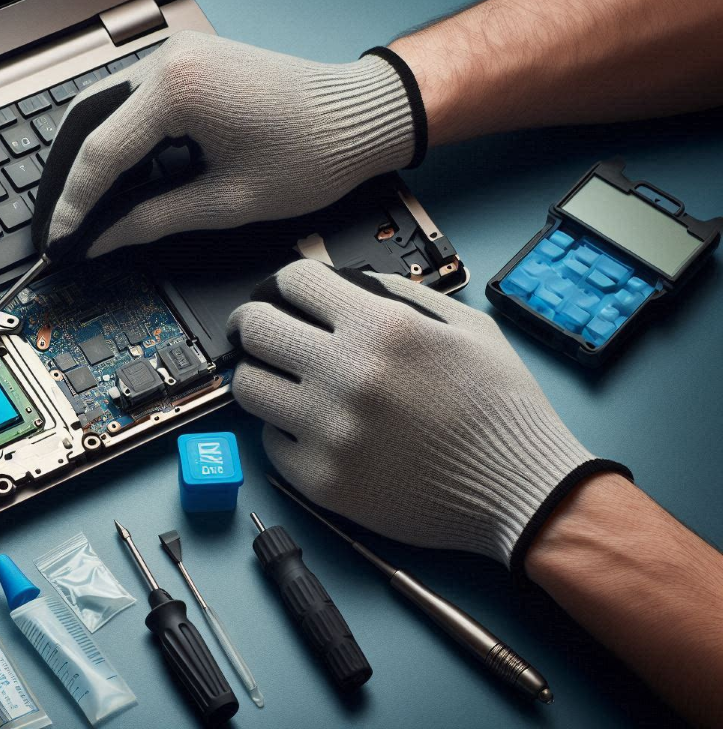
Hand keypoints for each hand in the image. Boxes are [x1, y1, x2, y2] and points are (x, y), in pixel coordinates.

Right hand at [32, 31, 422, 260]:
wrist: (360, 115)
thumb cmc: (312, 152)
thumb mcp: (226, 203)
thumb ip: (152, 221)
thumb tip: (102, 241)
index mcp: (177, 89)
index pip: (100, 154)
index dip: (74, 207)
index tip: (60, 244)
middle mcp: (167, 60)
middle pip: (86, 124)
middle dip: (67, 181)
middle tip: (57, 230)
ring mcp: (174, 56)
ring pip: (102, 110)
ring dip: (87, 159)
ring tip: (79, 210)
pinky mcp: (185, 63)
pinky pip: (129, 102)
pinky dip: (114, 141)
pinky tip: (113, 180)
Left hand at [227, 260, 628, 567]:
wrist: (521, 490)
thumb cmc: (501, 408)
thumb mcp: (467, 327)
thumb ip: (400, 295)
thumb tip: (344, 282)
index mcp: (382, 329)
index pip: (294, 282)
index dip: (285, 282)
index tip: (282, 294)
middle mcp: (346, 375)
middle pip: (255, 329)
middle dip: (252, 323)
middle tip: (256, 331)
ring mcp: (328, 431)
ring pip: (249, 387)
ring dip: (260, 376)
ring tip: (279, 379)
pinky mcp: (320, 480)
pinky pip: (271, 444)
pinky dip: (285, 432)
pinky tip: (312, 429)